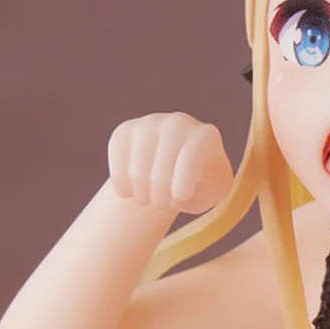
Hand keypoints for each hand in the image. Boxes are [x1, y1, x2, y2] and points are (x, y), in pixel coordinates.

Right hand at [107, 112, 234, 213]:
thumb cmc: (201, 182)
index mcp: (206, 136)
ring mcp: (149, 124)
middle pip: (162, 164)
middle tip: (161, 205)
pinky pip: (117, 160)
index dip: (183, 181)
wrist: (178, 164)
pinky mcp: (125, 131)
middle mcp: (178, 123)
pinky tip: (128, 192)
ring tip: (147, 200)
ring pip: (137, 167)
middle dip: (160, 194)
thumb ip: (202, 194)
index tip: (179, 198)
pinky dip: (121, 183)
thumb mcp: (212, 192)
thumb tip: (177, 193)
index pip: (191, 155)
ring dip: (141, 193)